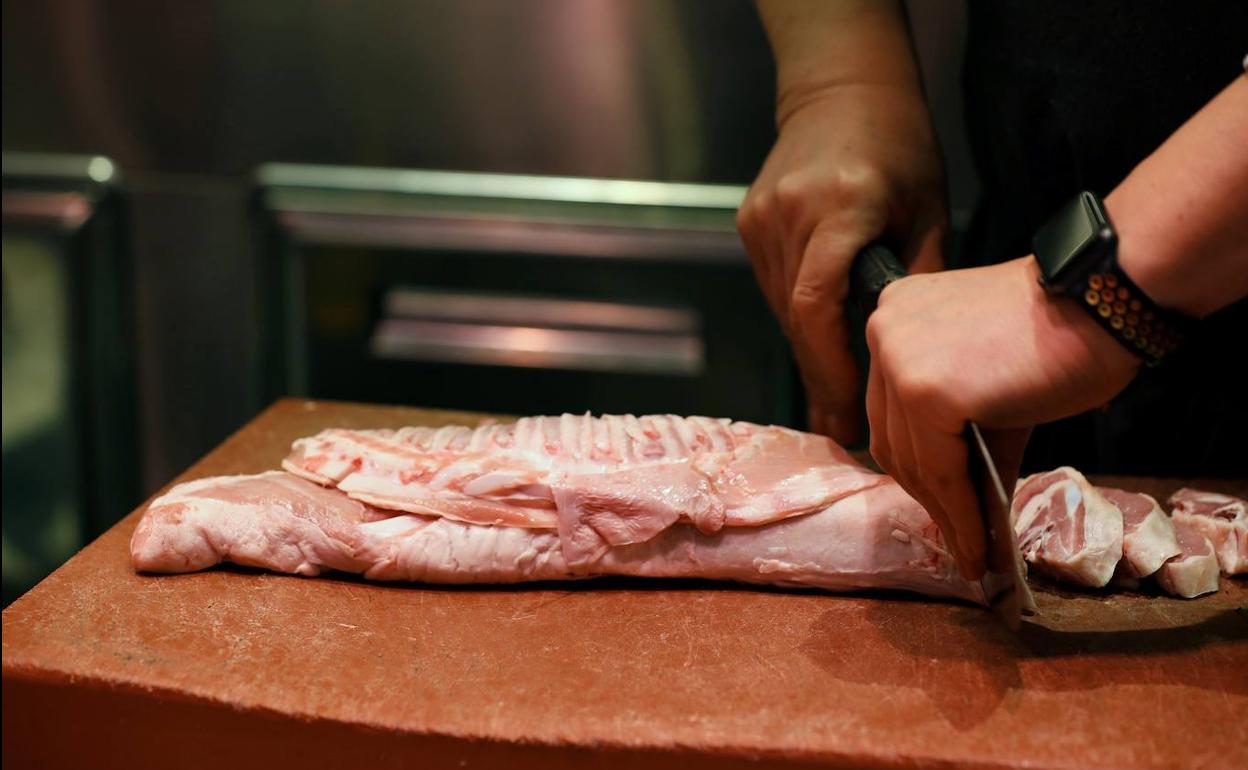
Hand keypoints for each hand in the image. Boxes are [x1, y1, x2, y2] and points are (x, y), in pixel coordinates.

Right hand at [736, 83, 947, 444]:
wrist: (842, 90)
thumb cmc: (899, 146)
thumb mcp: (927, 210)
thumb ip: (914, 281)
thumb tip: (908, 359)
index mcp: (841, 207)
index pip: (816, 305)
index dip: (829, 369)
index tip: (847, 416)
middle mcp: (789, 214)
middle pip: (796, 317)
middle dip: (821, 377)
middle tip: (844, 428)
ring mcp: (761, 219)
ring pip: (781, 308)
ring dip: (809, 352)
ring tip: (836, 399)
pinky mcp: (748, 223)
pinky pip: (774, 287)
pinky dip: (798, 318)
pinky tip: (820, 343)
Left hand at [865, 257, 1140, 576]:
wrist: (1105, 303)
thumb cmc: (1063, 335)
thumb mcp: (989, 377)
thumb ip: (961, 430)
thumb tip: (960, 508)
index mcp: (894, 317)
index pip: (891, 411)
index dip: (917, 467)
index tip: (941, 509)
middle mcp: (883, 330)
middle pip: (893, 438)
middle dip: (929, 496)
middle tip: (960, 538)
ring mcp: (898, 360)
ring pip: (914, 462)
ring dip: (946, 515)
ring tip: (973, 553)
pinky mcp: (926, 392)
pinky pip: (940, 472)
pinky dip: (961, 515)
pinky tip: (981, 544)